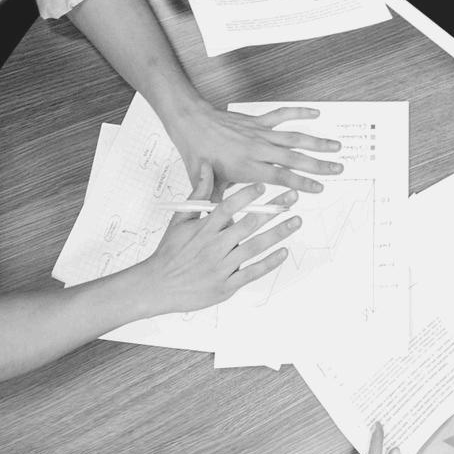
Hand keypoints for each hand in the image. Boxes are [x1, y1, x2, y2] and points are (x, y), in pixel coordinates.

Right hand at [134, 166, 301, 312]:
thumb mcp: (180, 220)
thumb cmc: (170, 252)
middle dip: (272, 210)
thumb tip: (205, 166)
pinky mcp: (226, 285)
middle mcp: (214, 247)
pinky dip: (269, 262)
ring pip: (255, 247)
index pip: (227, 208)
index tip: (263, 185)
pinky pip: (252, 272)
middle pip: (248, 225)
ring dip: (278, 233)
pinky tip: (284, 251)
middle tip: (292, 197)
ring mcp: (221, 267)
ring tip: (296, 221)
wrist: (157, 286)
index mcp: (203, 230)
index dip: (246, 196)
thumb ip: (198, 194)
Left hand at [163, 103, 346, 193]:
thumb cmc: (197, 153)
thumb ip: (221, 202)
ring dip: (317, 142)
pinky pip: (281, 115)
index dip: (302, 183)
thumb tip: (228, 221)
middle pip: (294, 158)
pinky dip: (299, 112)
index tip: (319, 188)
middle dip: (319, 165)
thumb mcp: (207, 184)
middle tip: (337, 170)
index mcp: (247, 167)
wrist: (190, 124)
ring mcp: (259, 133)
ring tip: (336, 147)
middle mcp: (257, 149)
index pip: (281, 176)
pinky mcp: (257, 121)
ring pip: (294, 138)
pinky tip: (315, 114)